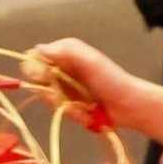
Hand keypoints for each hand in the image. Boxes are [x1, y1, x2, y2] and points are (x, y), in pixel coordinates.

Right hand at [24, 35, 150, 131]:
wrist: (130, 105)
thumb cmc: (112, 80)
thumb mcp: (91, 61)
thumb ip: (66, 51)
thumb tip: (38, 49)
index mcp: (63, 54)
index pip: (32, 59)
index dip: (35, 71)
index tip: (45, 78)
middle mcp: (60, 69)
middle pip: (36, 82)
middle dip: (51, 93)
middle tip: (64, 97)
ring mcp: (64, 88)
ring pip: (48, 99)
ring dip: (65, 106)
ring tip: (84, 106)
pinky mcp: (69, 104)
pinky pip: (60, 111)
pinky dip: (73, 114)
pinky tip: (87, 112)